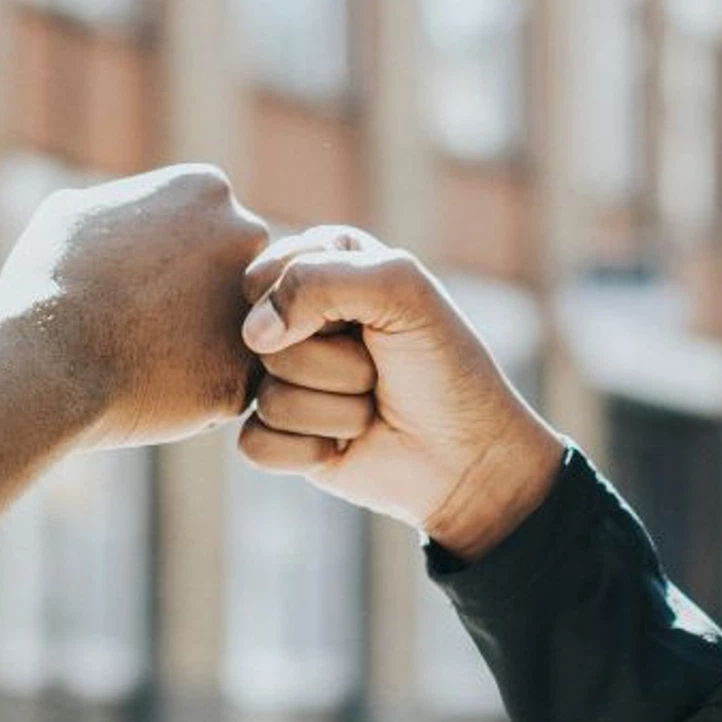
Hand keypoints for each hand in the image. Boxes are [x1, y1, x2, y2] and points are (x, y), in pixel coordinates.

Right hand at [0, 164, 273, 449]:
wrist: (44, 363)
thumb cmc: (47, 283)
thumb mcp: (70, 214)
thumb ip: (115, 206)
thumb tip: (118, 214)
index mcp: (205, 189)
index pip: (210, 224)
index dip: (170, 257)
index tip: (133, 278)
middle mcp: (246, 236)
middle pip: (237, 272)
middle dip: (201, 298)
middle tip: (143, 323)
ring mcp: (254, 306)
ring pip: (241, 331)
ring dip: (206, 345)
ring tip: (146, 359)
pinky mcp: (245, 375)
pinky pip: (227, 386)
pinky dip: (195, 394)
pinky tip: (149, 392)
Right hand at [234, 227, 567, 557]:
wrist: (469, 457)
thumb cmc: (443, 365)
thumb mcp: (400, 290)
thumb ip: (318, 279)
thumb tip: (253, 335)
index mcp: (321, 264)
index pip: (269, 274)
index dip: (318, 303)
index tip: (372, 317)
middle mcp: (295, 320)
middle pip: (265, 340)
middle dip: (336, 363)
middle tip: (379, 369)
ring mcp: (282, 379)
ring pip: (267, 396)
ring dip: (335, 410)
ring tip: (371, 406)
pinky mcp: (278, 436)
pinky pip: (256, 443)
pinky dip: (309, 449)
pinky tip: (343, 447)